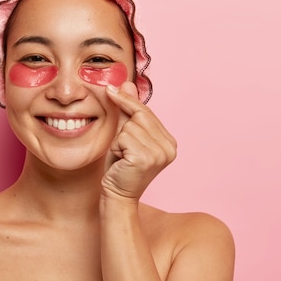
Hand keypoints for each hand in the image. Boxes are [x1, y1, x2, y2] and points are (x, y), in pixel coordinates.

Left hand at [102, 81, 176, 200]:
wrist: (118, 196)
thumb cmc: (120, 168)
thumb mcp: (125, 136)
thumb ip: (127, 111)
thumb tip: (126, 83)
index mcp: (169, 141)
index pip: (147, 112)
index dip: (127, 101)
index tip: (111, 89)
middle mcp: (169, 147)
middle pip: (140, 115)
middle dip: (123, 125)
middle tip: (119, 145)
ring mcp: (160, 153)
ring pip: (129, 126)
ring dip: (119, 139)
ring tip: (122, 156)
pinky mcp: (146, 158)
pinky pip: (123, 137)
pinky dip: (116, 146)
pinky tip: (121, 160)